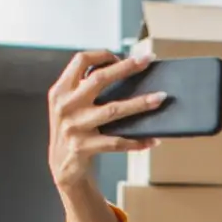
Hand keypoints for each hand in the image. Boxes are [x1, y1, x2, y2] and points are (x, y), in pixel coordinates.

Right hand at [46, 49, 160, 194]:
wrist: (61, 167)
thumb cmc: (73, 131)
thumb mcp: (70, 106)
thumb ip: (85, 89)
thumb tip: (124, 72)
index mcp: (61, 90)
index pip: (80, 60)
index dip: (102, 54)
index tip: (122, 56)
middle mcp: (64, 106)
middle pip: (99, 79)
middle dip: (126, 67)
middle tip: (147, 60)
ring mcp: (73, 127)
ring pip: (113, 110)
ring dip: (140, 103)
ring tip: (160, 98)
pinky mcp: (83, 147)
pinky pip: (117, 142)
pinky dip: (137, 141)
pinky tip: (153, 139)